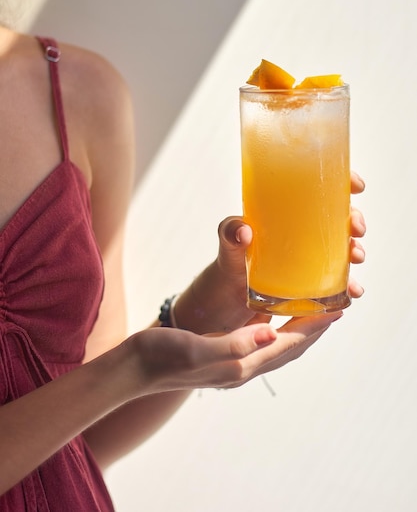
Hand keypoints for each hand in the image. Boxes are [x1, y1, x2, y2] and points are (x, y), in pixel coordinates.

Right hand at [129, 313, 341, 394]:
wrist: (132, 369)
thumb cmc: (160, 356)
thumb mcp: (196, 348)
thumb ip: (234, 343)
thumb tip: (272, 332)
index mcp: (240, 366)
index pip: (288, 344)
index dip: (314, 327)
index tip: (336, 309)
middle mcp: (240, 368)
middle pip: (288, 348)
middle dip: (313, 330)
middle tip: (333, 308)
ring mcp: (230, 364)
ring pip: (274, 346)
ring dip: (296, 330)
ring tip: (310, 310)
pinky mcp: (219, 355)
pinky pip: (256, 342)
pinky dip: (272, 329)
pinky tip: (269, 315)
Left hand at [174, 172, 365, 333]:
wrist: (227, 298)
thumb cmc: (229, 261)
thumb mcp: (227, 243)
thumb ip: (229, 232)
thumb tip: (245, 231)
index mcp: (288, 212)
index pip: (321, 189)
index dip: (344, 183)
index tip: (356, 185)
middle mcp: (304, 232)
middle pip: (340, 218)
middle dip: (355, 220)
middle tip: (356, 229)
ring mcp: (311, 257)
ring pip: (344, 248)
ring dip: (356, 250)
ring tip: (356, 258)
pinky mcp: (313, 282)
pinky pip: (338, 281)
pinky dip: (349, 285)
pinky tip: (352, 292)